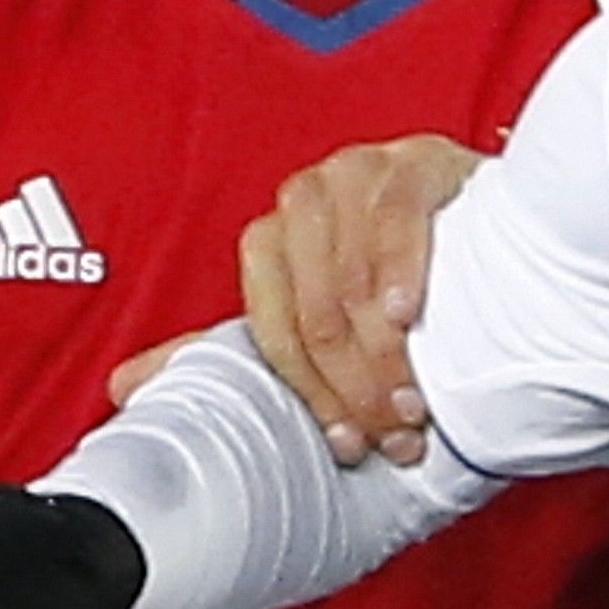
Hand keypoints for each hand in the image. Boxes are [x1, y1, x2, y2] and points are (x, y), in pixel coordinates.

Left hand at [238, 136, 483, 464]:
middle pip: (316, 312)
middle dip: (357, 387)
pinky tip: (408, 312)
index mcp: (270, 243)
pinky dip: (399, 269)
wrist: (484, 224)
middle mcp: (304, 203)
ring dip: (384, 352)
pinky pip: (394, 216)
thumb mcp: (315, 318)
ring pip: (352, 276)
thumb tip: (124, 388)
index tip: (353, 447)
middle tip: (396, 433)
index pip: (273, 328)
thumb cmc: (397, 282)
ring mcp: (357, 174)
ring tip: (414, 402)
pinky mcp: (412, 161)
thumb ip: (233, 350)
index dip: (313, 395)